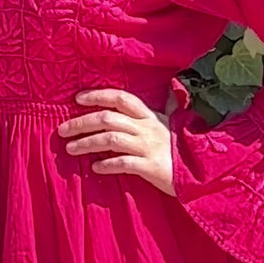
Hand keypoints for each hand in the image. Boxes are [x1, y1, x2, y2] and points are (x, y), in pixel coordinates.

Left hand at [58, 88, 175, 195]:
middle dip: (82, 122)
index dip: (98, 95)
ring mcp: (148, 147)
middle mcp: (147, 128)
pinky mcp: (150, 167)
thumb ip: (168, 107)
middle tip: (62, 130)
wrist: (202, 173)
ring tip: (70, 149)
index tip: (77, 98)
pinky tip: (95, 168)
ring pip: (111, 139)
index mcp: (149, 116)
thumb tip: (172, 89)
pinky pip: (123, 163)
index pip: (121, 98)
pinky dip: (107, 165)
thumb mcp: (174, 125)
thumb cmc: (182, 149)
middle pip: (108, 118)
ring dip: (87, 143)